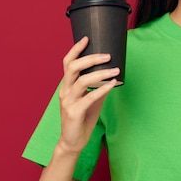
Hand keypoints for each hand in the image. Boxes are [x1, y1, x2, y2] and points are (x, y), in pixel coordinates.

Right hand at [57, 37, 118, 154]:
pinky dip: (102, 89)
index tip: (86, 38)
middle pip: (73, 68)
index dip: (76, 50)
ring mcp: (68, 102)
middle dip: (90, 59)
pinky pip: (89, 97)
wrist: (73, 142)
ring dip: (100, 73)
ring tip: (115, 70)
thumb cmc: (82, 119)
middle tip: (107, 55)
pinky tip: (112, 84)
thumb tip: (112, 75)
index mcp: (67, 86)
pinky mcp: (74, 112)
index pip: (68, 63)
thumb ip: (98, 87)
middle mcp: (65, 91)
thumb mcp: (91, 100)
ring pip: (82, 81)